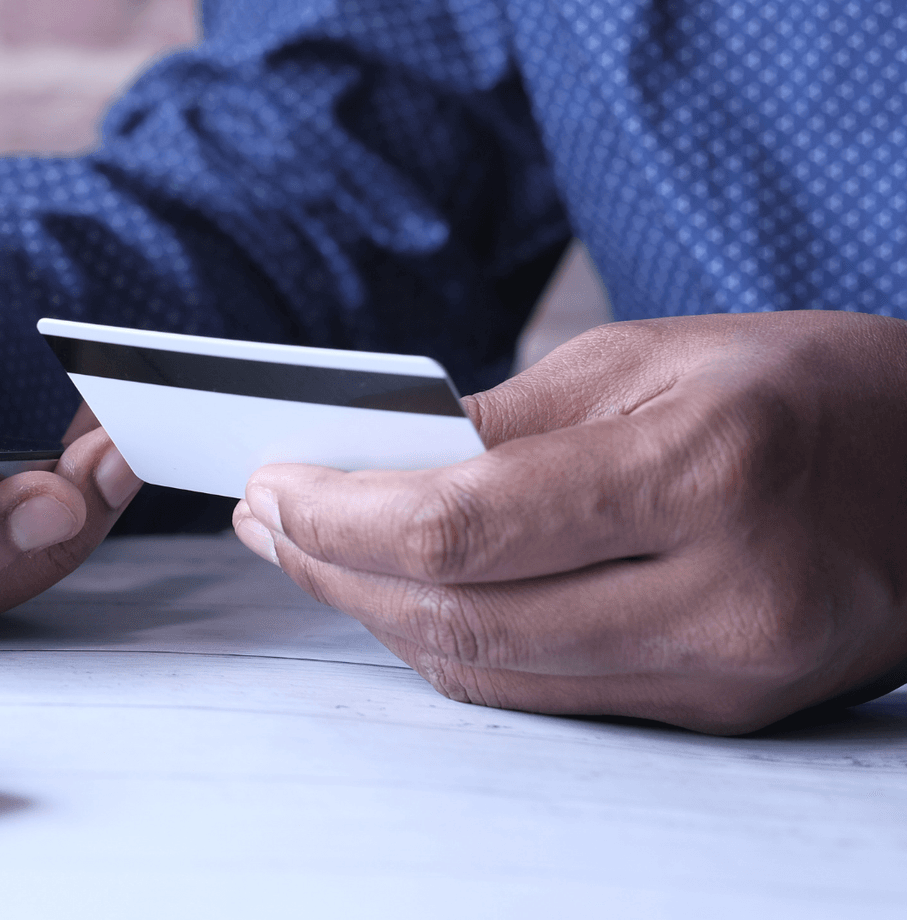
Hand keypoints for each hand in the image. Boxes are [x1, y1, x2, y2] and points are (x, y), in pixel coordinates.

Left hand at [234, 311, 906, 733]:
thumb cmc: (801, 388)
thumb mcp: (650, 356)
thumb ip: (500, 417)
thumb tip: (362, 458)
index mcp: (703, 469)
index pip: (462, 525)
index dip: (339, 514)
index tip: (270, 483)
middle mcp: (720, 592)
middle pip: (461, 617)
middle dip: (335, 569)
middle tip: (269, 519)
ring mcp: (725, 671)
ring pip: (491, 673)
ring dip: (378, 614)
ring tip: (313, 550)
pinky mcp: (721, 714)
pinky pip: (544, 696)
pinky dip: (456, 646)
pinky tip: (404, 593)